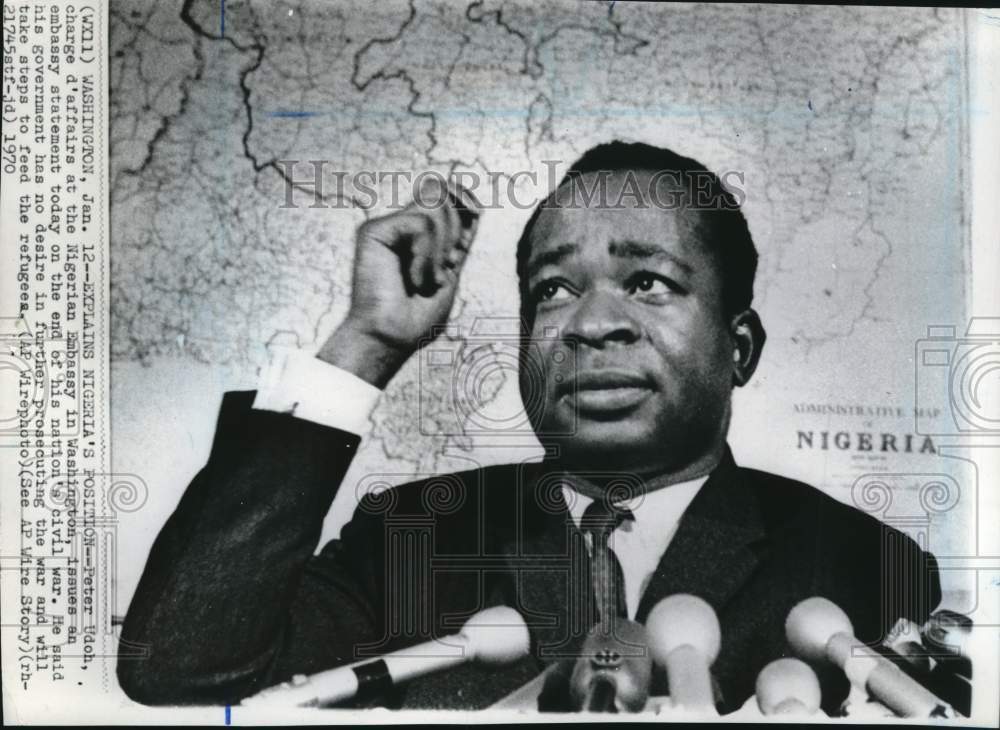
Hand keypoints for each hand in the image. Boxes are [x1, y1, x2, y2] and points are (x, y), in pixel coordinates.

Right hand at [317, 176, 480, 386]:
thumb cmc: (418, 316)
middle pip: (443, 191)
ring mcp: (388, 226)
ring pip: (435, 204)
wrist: (392, 337)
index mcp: (420, 234)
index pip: (448, 192)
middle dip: (456, 231)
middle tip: (446, 267)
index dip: (466, 202)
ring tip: (429, 278)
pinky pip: (421, 223)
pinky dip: (427, 255)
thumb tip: (474, 205)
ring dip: (442, 248)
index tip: (464, 244)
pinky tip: (414, 278)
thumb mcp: (451, 270)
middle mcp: (402, 225)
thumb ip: (459, 236)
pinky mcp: (374, 230)